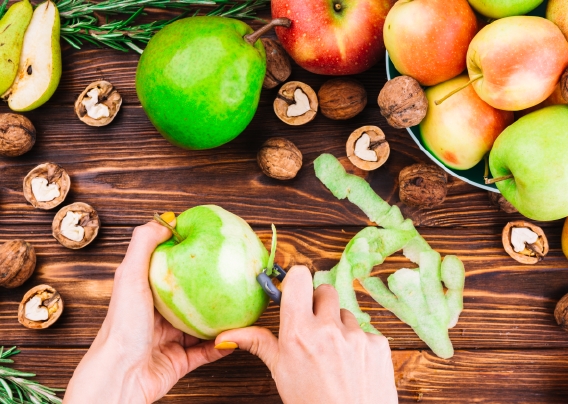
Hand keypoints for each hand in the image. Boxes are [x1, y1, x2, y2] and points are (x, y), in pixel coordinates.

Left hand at [64, 221, 231, 403]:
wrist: (121, 378)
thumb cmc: (121, 327)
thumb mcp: (129, 276)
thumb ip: (144, 244)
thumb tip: (166, 219)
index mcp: (144, 292)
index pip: (169, 268)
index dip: (189, 255)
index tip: (211, 243)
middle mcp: (157, 314)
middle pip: (190, 296)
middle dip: (211, 286)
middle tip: (233, 274)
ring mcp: (169, 338)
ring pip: (203, 323)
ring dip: (221, 316)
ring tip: (242, 302)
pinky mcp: (181, 360)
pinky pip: (209, 350)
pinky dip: (224, 343)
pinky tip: (239, 332)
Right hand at [215, 265, 397, 403]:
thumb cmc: (310, 403)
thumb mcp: (280, 373)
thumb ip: (258, 343)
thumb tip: (226, 335)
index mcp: (298, 332)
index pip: (300, 277)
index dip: (297, 281)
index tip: (295, 292)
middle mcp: (328, 329)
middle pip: (325, 290)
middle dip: (318, 304)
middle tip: (314, 327)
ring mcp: (356, 335)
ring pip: (345, 313)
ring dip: (339, 327)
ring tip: (333, 355)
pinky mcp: (378, 344)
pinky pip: (365, 332)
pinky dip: (358, 344)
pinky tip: (352, 366)